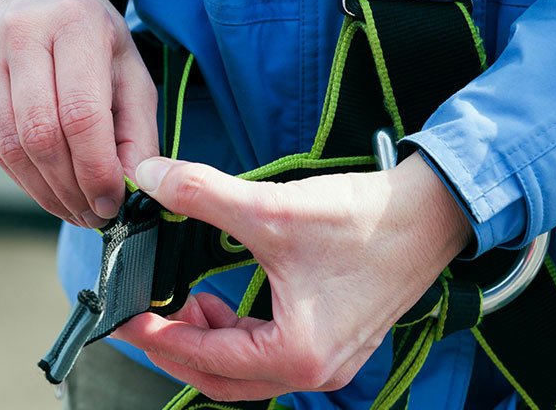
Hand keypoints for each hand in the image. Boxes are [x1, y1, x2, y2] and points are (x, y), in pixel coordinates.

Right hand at [0, 0, 158, 227]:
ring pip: (12, 146)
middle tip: (95, 215)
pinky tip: (50, 192)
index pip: (81, 114)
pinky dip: (25, 180)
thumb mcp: (131, 74)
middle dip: (71, 188)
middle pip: (41, 135)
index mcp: (74, 27)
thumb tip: (132, 189)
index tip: (113, 203)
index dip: (96, 169)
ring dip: (47, 192)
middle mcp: (23, 36)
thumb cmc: (95, 41)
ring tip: (76, 210)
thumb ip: (137, 133)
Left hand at [114, 153, 470, 400]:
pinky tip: (222, 303)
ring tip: (183, 304)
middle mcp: (315, 370)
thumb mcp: (270, 208)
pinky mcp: (333, 340)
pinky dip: (236, 334)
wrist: (431, 212)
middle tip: (144, 318)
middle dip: (178, 348)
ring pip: (245, 369)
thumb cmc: (364, 221)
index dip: (156, 338)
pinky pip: (268, 353)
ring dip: (207, 342)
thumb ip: (201, 193)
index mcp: (298, 354)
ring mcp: (327, 360)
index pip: (205, 359)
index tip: (124, 319)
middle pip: (223, 378)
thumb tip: (151, 177)